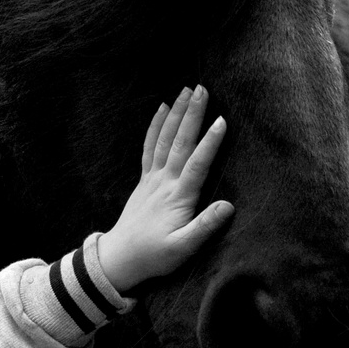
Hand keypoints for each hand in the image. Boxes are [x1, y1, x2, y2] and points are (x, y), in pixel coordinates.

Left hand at [96, 86, 233, 293]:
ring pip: (165, 139)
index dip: (210, 142)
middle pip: (180, 142)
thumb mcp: (183, 248)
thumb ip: (205, 227)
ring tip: (186, 90)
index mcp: (178, 197)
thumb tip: (228, 206)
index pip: (197, 164)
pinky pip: (150, 147)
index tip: (223, 120)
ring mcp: (152, 178)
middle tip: (203, 88)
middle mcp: (164, 182)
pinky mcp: (145, 180)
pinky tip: (161, 108)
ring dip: (176, 113)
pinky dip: (156, 126)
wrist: (120, 259)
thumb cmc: (155, 255)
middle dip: (192, 114)